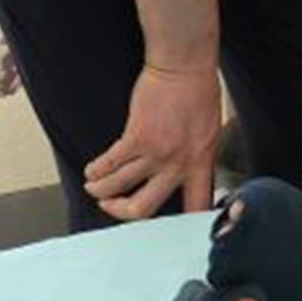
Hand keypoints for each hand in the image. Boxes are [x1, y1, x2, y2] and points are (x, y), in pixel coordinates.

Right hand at [84, 63, 222, 220]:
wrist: (184, 65)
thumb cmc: (198, 90)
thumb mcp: (208, 128)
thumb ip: (195, 154)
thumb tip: (181, 173)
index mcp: (201, 161)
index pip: (198, 204)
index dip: (187, 227)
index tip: (175, 236)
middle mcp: (179, 162)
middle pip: (144, 208)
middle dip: (121, 212)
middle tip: (112, 206)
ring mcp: (157, 151)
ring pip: (118, 187)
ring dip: (101, 189)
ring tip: (95, 186)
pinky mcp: (136, 137)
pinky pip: (109, 164)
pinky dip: (96, 169)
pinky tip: (93, 168)